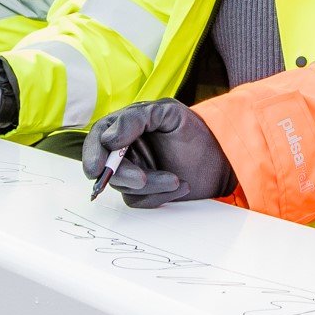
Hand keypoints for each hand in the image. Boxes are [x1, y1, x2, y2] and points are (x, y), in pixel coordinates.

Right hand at [80, 100, 236, 208]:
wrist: (222, 159)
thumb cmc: (195, 132)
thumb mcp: (168, 114)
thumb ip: (136, 118)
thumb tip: (108, 138)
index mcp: (126, 126)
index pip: (98, 137)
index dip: (93, 153)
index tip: (97, 168)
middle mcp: (125, 149)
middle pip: (106, 167)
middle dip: (123, 175)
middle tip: (142, 179)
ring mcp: (134, 171)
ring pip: (124, 186)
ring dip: (151, 185)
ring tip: (177, 180)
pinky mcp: (145, 192)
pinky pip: (139, 201)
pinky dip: (160, 196)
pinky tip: (181, 186)